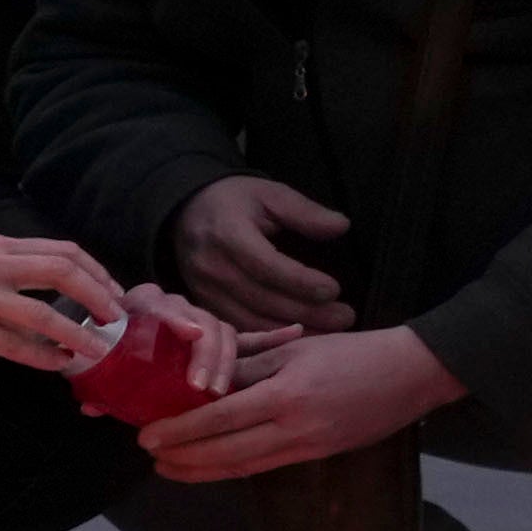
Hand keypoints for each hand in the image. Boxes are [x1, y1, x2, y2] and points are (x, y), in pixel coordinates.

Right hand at [0, 232, 127, 371]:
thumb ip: (8, 272)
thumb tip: (54, 295)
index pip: (62, 250)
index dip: (97, 271)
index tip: (113, 292)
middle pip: (61, 270)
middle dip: (98, 295)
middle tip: (115, 318)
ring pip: (41, 310)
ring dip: (76, 332)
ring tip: (96, 348)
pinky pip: (11, 343)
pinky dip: (40, 355)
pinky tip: (57, 364)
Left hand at [136, 318, 459, 480]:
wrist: (412, 374)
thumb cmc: (353, 352)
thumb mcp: (295, 348)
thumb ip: (247, 367)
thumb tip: (202, 382)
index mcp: (286, 394)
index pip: (220, 418)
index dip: (180, 431)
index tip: (147, 435)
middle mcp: (294, 428)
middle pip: (225, 452)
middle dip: (183, 457)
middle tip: (149, 456)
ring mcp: (307, 447)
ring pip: (242, 466)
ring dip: (201, 471)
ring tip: (169, 469)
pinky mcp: (317, 456)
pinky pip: (264, 466)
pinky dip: (232, 468)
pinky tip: (209, 467)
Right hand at [170, 173, 356, 330]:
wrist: (187, 210)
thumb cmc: (235, 201)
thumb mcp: (270, 194)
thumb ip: (305, 212)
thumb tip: (341, 227)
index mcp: (228, 235)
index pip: (268, 266)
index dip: (302, 282)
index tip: (334, 290)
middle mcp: (212, 266)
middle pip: (262, 298)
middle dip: (306, 312)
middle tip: (345, 317)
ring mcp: (203, 289)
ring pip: (249, 319)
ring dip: (290, 330)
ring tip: (328, 331)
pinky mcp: (202, 304)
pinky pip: (236, 327)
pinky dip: (268, 336)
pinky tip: (296, 336)